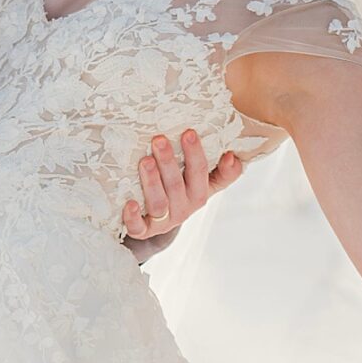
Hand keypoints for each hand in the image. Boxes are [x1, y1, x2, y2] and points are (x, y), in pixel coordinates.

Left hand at [122, 129, 242, 244]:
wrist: (160, 219)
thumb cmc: (183, 189)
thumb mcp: (206, 181)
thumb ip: (224, 171)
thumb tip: (232, 156)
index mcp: (199, 194)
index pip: (201, 172)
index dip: (195, 154)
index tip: (188, 132)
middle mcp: (184, 208)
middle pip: (177, 186)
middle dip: (168, 162)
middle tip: (158, 140)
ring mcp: (164, 221)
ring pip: (159, 204)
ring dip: (152, 182)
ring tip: (145, 161)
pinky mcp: (144, 230)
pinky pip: (138, 228)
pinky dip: (132, 218)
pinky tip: (129, 203)